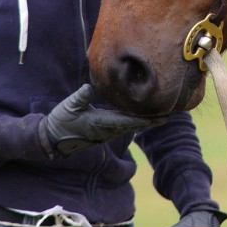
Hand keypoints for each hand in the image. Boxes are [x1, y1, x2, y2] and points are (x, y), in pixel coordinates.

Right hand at [39, 84, 162, 156]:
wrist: (53, 139)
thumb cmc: (61, 122)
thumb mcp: (69, 107)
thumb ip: (80, 98)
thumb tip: (88, 87)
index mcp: (103, 123)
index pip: (130, 121)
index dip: (148, 118)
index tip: (163, 115)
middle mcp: (109, 129)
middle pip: (137, 124)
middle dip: (154, 119)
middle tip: (173, 112)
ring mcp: (107, 131)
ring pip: (132, 125)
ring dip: (148, 120)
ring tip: (164, 113)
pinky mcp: (104, 130)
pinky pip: (125, 125)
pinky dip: (138, 121)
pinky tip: (145, 116)